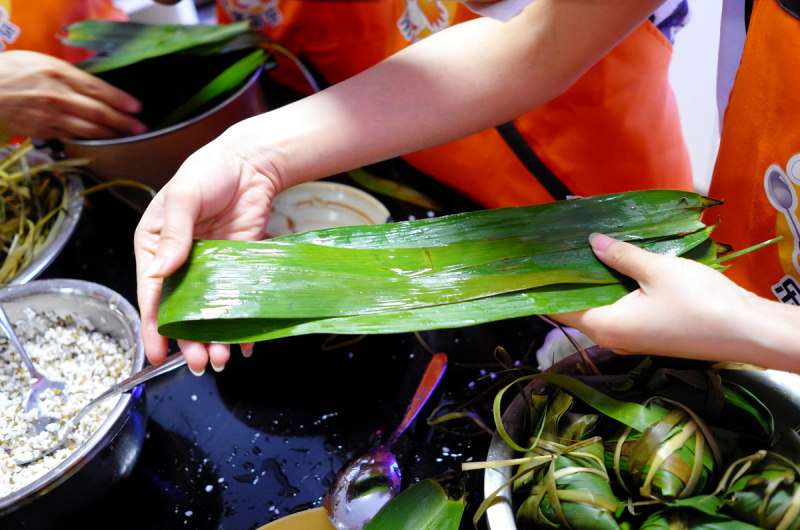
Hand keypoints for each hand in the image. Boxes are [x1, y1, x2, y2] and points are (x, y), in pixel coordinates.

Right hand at [0, 50, 145, 138]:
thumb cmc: (8, 72)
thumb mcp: (40, 62)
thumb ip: (67, 74)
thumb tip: (91, 85)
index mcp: (59, 73)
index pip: (99, 89)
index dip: (120, 100)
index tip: (136, 106)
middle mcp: (59, 96)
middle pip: (99, 111)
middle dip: (123, 121)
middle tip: (140, 127)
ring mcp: (52, 116)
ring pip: (89, 128)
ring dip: (111, 134)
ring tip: (126, 137)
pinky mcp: (44, 131)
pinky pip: (72, 136)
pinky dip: (89, 139)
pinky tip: (101, 141)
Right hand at [134, 129, 280, 373]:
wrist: (251, 163)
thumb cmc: (207, 172)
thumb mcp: (184, 198)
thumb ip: (174, 234)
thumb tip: (160, 270)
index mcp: (155, 247)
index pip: (151, 292)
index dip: (152, 324)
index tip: (156, 352)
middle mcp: (181, 263)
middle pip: (181, 309)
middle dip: (188, 340)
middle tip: (201, 363)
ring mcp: (210, 268)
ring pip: (209, 311)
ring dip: (214, 337)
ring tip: (222, 359)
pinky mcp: (238, 267)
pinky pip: (237, 299)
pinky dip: (242, 321)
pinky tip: (247, 341)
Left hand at [554, 233, 797, 368]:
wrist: (748, 331)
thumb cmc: (701, 303)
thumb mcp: (657, 271)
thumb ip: (621, 256)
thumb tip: (592, 242)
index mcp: (605, 326)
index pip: (557, 308)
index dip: (540, 287)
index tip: (524, 266)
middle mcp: (611, 336)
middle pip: (574, 306)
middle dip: (563, 277)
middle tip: (550, 246)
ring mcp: (629, 335)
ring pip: (597, 305)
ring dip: (587, 280)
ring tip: (574, 248)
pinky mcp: (646, 331)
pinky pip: (617, 306)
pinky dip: (608, 286)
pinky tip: (607, 262)